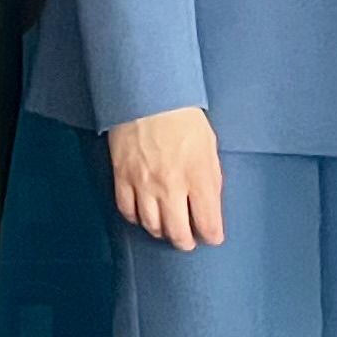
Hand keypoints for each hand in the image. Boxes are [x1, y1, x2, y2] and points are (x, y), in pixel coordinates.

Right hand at [109, 106, 222, 249]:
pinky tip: (143, 215)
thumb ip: (210, 179)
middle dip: (185, 242)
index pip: (208, 223)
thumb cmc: (182, 116)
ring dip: (162, 231)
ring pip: (152, 226)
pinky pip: (128, 210)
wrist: (147, 94)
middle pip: (178, 232)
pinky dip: (136, 218)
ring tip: (167, 229)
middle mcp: (171, 185)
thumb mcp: (209, 146)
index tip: (212, 236)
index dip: (212, 236)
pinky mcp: (123, 177)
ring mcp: (144, 184)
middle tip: (188, 240)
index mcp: (198, 176)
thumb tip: (210, 204)